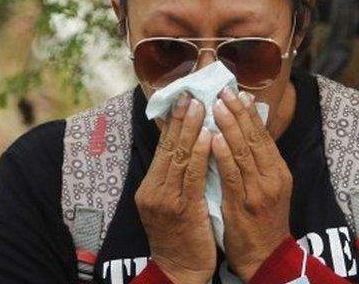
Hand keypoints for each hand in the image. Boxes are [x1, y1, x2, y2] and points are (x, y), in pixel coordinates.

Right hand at [135, 94, 215, 283]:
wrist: (179, 271)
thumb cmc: (181, 238)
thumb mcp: (171, 204)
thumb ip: (176, 177)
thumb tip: (186, 147)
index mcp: (150, 186)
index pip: (163, 147)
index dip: (173, 122)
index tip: (183, 98)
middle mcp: (153, 189)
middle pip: (168, 146)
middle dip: (181, 118)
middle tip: (191, 93)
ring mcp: (165, 199)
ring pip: (179, 157)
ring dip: (191, 129)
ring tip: (201, 106)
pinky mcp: (181, 210)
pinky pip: (192, 176)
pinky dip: (199, 154)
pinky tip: (208, 136)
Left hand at [212, 88, 292, 281]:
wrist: (266, 257)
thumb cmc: (261, 221)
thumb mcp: (266, 188)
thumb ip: (256, 162)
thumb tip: (243, 132)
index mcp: (278, 171)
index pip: (263, 135)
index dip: (248, 113)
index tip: (236, 92)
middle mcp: (272, 177)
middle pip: (254, 138)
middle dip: (238, 112)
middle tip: (223, 90)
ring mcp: (259, 191)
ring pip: (243, 152)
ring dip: (229, 127)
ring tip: (215, 106)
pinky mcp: (244, 204)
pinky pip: (232, 175)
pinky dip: (223, 155)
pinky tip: (213, 139)